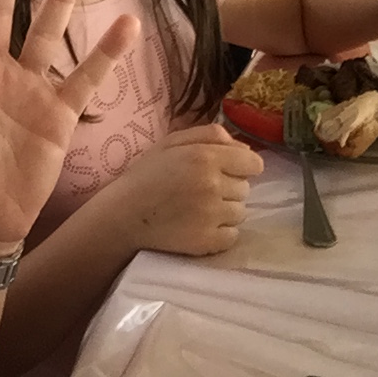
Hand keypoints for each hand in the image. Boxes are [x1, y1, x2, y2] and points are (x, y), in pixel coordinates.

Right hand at [107, 123, 263, 256]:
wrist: (123, 215)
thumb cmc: (147, 175)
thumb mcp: (172, 142)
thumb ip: (210, 134)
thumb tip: (244, 146)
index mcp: (205, 157)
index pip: (254, 163)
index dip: (242, 166)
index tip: (227, 170)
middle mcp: (213, 185)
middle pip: (246, 188)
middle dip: (229, 187)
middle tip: (203, 190)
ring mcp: (212, 216)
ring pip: (241, 212)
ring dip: (226, 210)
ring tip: (200, 209)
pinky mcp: (208, 241)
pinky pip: (233, 235)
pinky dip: (222, 232)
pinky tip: (201, 225)